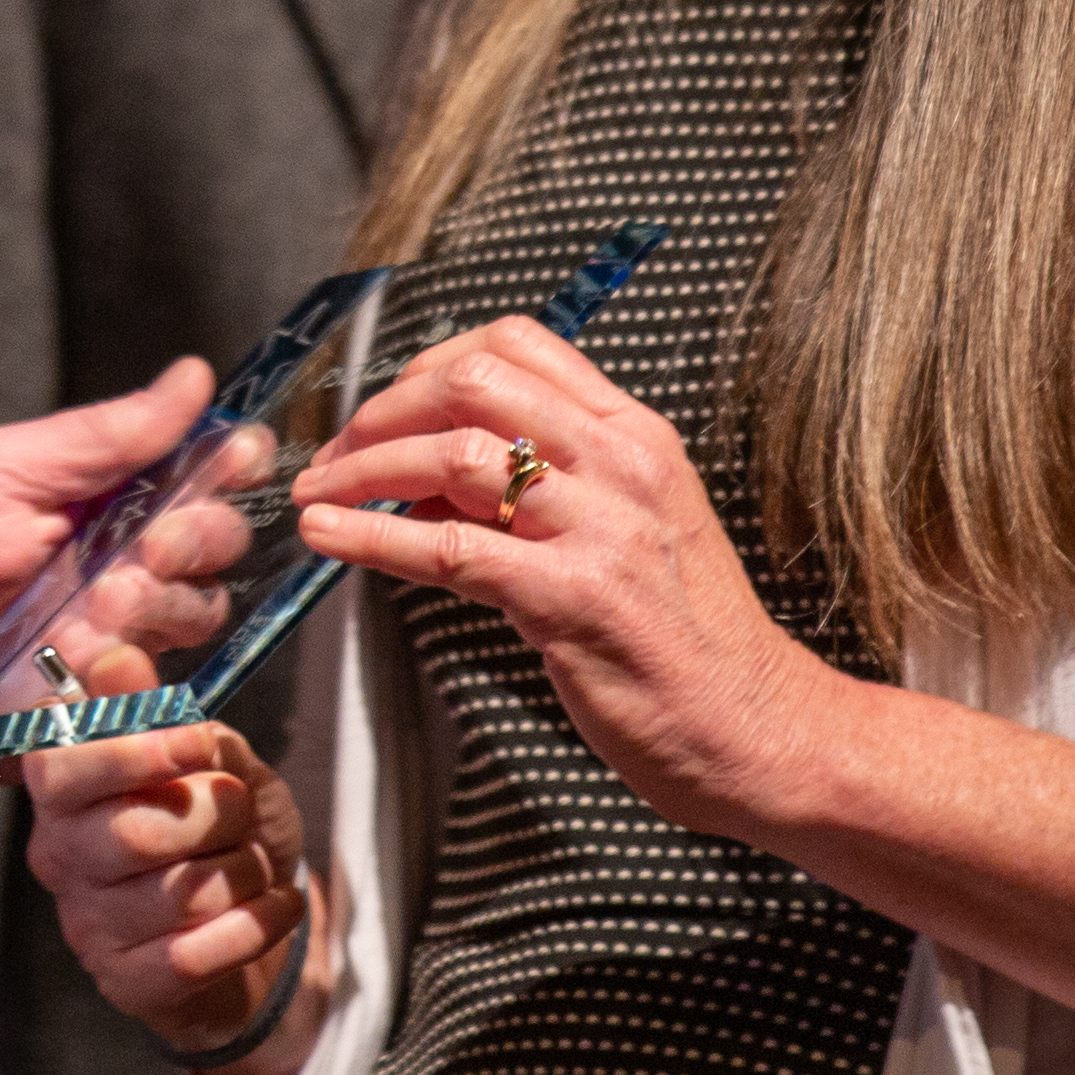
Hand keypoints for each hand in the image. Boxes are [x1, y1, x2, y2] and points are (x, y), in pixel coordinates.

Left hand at [0, 361, 249, 754]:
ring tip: (101, 605)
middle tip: (151, 543)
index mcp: (105, 501)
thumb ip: (104, 435)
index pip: (202, 475)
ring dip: (165, 604)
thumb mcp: (1, 469)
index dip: (233, 463)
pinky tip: (90, 666)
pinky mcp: (100, 710)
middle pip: (218, 546)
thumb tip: (195, 376)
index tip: (236, 456)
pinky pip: (157, 701)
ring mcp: (115, 640)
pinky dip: (137, 679)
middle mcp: (123, 566)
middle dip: (200, 536)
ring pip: (198, 618)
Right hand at [21, 721, 310, 1062]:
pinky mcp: (129, 983)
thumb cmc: (217, 832)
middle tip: (242, 810)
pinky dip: (261, 920)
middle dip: (216, 815)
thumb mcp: (205, 758)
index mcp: (64, 794)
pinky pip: (201, 952)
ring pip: (180, 894)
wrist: (247, 928)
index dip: (136, 753)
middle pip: (135, 834)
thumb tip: (114, 658)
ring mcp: (90, 928)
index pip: (62, 769)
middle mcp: (61, 860)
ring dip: (246, 871)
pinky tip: (279, 903)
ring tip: (255, 863)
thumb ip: (160, 711)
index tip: (201, 742)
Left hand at [288, 317, 839, 838]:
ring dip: (363, 468)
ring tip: (315, 492)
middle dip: (384, 409)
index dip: (429, 363)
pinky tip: (328, 538)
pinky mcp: (574, 601)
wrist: (759, 730)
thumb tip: (420, 480)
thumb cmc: (687, 642)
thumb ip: (537, 494)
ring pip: (456, 454)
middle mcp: (622, 466)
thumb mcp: (628, 534)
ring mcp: (601, 530)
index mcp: (635, 437)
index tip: (383, 406)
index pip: (517, 344)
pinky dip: (371, 537)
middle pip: (475, 381)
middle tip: (336, 452)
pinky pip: (450, 549)